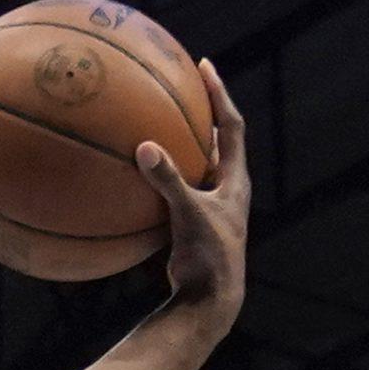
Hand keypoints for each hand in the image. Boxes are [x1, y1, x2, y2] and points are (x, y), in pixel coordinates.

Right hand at [146, 73, 249, 325]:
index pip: (231, 125)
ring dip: (181, 144)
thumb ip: (168, 181)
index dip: (218, 94)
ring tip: (159, 121)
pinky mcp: (194, 226)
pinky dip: (158, 179)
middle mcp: (228, 189)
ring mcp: (212, 208)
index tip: (204, 67)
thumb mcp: (188, 215)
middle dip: (200, 111)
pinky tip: (132, 175)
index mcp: (235, 180)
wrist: (210, 302)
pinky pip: (175, 192)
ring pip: (197, 166)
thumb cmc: (207, 258)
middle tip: (182, 85)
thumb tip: (145, 148)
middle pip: (218, 139)